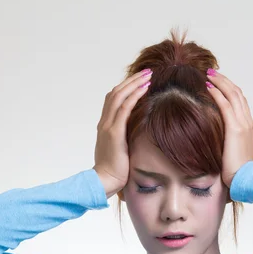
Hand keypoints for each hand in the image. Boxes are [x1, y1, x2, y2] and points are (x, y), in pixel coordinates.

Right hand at [93, 69, 152, 197]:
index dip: (126, 87)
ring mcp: (108, 126)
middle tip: (146, 72)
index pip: (113, 99)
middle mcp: (104, 122)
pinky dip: (134, 96)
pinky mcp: (114, 133)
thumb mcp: (122, 149)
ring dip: (134, 84)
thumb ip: (127, 138)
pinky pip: (124, 109)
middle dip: (131, 81)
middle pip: (116, 93)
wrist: (104, 181)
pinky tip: (144, 89)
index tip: (139, 80)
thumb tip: (140, 132)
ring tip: (147, 76)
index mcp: (105, 125)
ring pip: (119, 97)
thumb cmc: (115, 170)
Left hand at [205, 69, 252, 188]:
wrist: (246, 180)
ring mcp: (243, 124)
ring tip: (208, 74)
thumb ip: (227, 143)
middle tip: (211, 73)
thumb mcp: (233, 153)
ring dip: (220, 82)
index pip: (240, 102)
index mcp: (248, 127)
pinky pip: (226, 105)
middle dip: (224, 81)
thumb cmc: (238, 173)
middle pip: (237, 94)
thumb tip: (215, 141)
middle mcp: (248, 122)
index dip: (229, 90)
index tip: (218, 83)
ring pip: (233, 95)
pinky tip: (208, 87)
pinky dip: (217, 94)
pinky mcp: (236, 129)